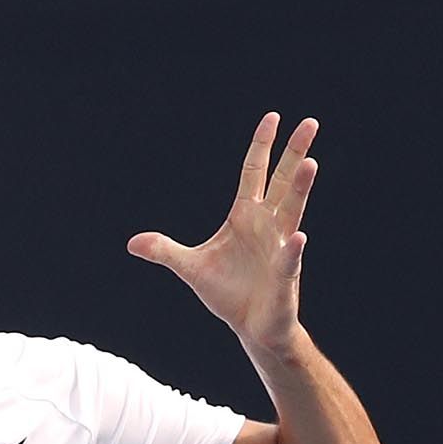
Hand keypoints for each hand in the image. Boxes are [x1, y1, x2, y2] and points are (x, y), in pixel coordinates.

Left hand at [128, 112, 318, 352]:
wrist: (251, 326)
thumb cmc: (227, 292)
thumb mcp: (189, 267)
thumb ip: (164, 251)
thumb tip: (132, 243)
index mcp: (245, 217)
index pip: (254, 173)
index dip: (262, 146)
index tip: (272, 117)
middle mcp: (268, 226)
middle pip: (282, 183)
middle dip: (294, 153)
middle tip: (309, 122)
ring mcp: (280, 248)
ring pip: (292, 212)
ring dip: (300, 189)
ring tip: (310, 163)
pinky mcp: (284, 276)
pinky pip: (288, 260)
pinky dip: (291, 250)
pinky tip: (298, 238)